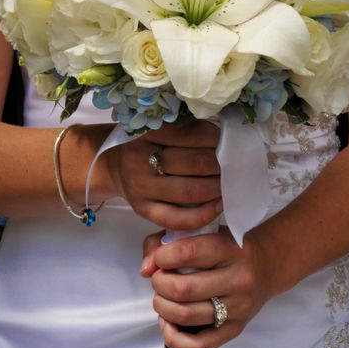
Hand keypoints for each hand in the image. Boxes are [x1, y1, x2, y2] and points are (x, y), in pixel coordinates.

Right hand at [104, 120, 221, 229]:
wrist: (111, 166)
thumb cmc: (145, 145)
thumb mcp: (156, 129)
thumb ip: (184, 130)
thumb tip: (227, 137)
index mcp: (147, 132)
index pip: (191, 134)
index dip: (217, 139)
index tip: (229, 142)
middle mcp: (140, 159)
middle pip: (194, 162)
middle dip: (221, 165)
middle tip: (236, 165)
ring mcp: (141, 187)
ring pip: (190, 191)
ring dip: (218, 188)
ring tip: (231, 184)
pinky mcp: (143, 210)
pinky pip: (177, 218)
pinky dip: (204, 214)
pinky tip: (218, 206)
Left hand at [141, 227, 279, 347]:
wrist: (267, 266)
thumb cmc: (226, 247)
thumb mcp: (201, 232)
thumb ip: (165, 241)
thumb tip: (146, 269)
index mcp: (229, 248)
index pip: (187, 252)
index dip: (162, 257)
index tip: (159, 258)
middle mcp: (238, 278)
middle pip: (183, 288)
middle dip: (159, 284)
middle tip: (158, 279)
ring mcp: (239, 307)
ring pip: (186, 316)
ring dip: (162, 308)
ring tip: (162, 298)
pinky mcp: (235, 329)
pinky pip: (198, 346)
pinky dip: (174, 338)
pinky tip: (168, 323)